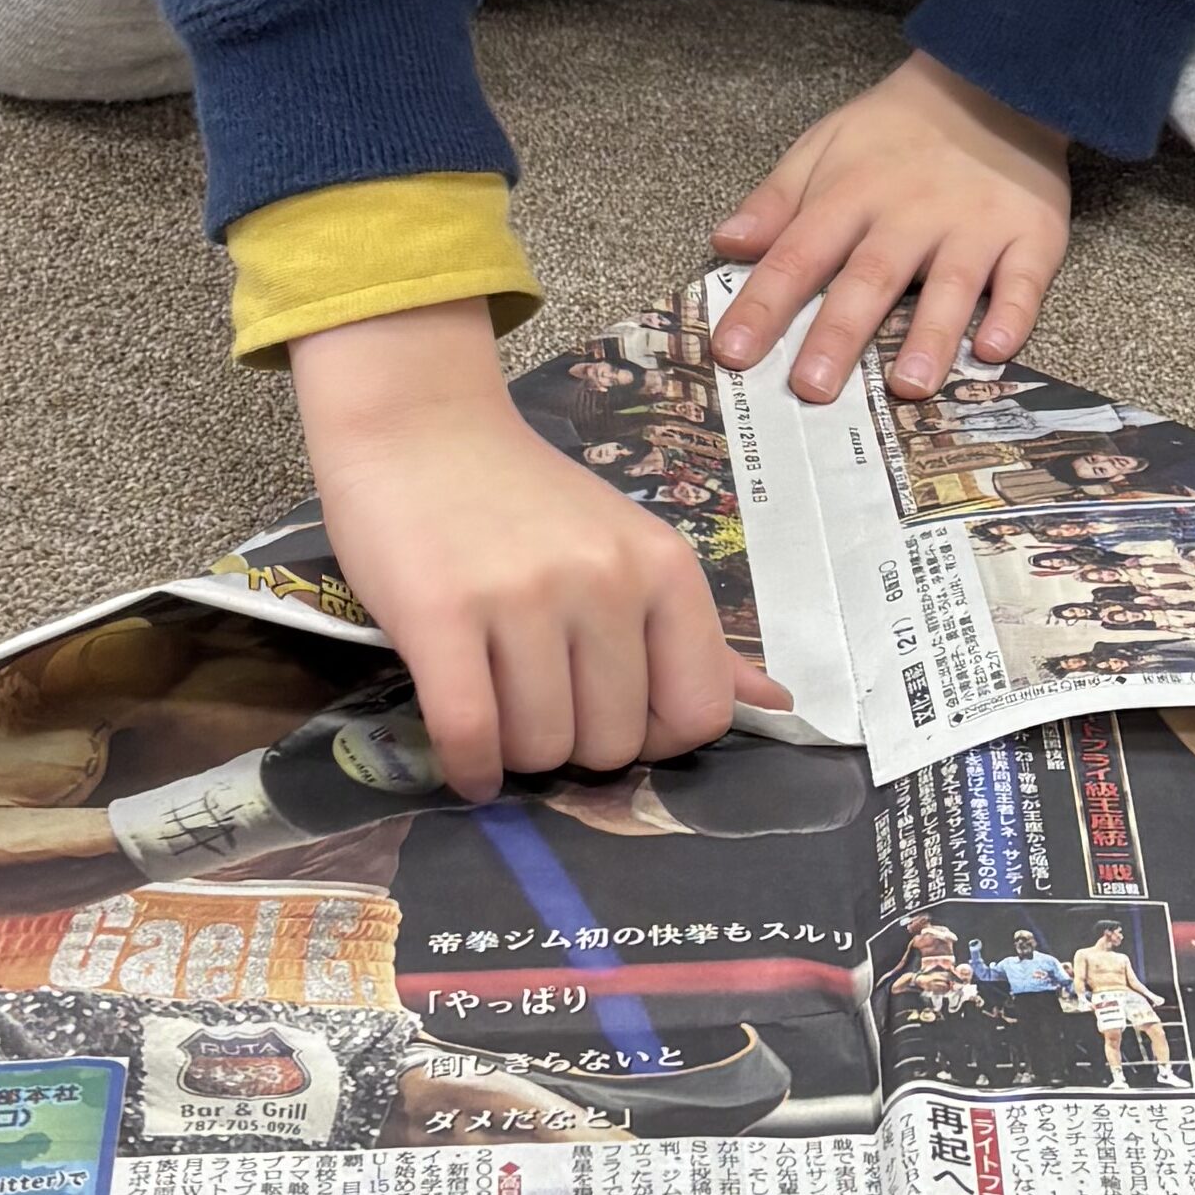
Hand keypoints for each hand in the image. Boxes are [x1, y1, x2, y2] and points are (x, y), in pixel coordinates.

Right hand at [291, 298, 770, 796]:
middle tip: (539, 703)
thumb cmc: (525, 498)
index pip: (699, 713)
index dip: (655, 737)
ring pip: (542, 749)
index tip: (611, 713)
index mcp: (665, 568)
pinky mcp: (440, 614)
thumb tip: (775, 704)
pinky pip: (470, 735)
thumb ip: (696, 635)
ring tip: (497, 709)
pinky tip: (467, 764)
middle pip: (614, 743)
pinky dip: (470, 769)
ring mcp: (523, 597)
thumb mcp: (629, 548)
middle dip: (575, 746)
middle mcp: (605, 581)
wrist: (419, 425)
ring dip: (516, 754)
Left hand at [711, 49, 1070, 405]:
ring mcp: (975, 224)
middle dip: (839, 333)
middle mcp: (912, 213)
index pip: (798, 254)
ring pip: (950, 285)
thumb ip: (777, 199)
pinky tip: (994, 350)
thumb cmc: (898, 127)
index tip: (733, 352)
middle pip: (871, 277)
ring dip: (929, 336)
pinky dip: (1013, 314)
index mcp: (853, 193)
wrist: (993, 80)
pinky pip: (1024, 278)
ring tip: (909, 386)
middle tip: (812, 389)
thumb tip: (725, 244)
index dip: (764, 304)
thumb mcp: (826, 144)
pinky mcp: (1031, 232)